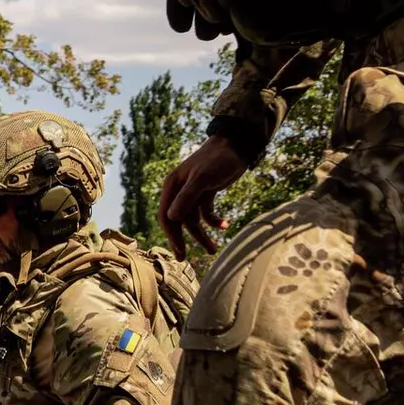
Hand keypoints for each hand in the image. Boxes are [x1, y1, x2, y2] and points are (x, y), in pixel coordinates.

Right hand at [158, 136, 246, 257]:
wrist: (237, 145)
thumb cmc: (218, 159)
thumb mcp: (203, 179)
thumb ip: (186, 198)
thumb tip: (170, 219)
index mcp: (173, 187)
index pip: (166, 215)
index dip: (171, 235)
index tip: (180, 251)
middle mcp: (180, 191)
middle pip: (178, 221)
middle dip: (183, 240)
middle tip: (185, 259)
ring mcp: (193, 193)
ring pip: (194, 220)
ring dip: (203, 234)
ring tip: (214, 249)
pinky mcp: (207, 193)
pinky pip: (206, 213)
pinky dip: (214, 221)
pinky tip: (225, 225)